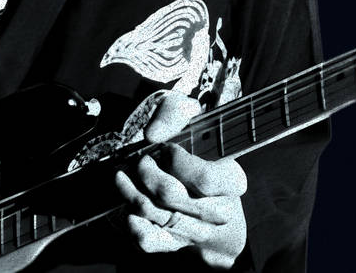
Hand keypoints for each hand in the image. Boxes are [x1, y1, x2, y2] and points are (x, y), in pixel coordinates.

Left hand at [115, 91, 246, 268]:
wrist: (203, 191)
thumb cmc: (195, 147)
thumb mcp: (191, 118)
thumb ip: (174, 113)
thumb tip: (153, 134)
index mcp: (232, 181)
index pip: (204, 178)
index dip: (177, 161)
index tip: (165, 149)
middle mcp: (220, 212)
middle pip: (172, 196)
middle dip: (147, 173)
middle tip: (141, 160)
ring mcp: (198, 232)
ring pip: (156, 215)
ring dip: (132, 193)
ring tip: (123, 177)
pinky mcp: (177, 244)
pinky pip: (150, 240)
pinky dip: (134, 224)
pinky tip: (128, 208)